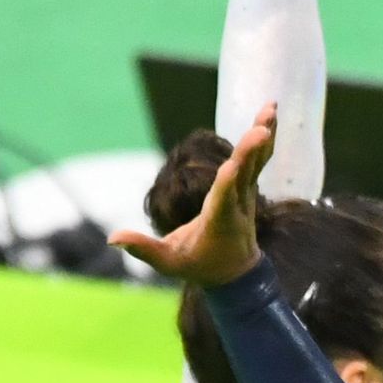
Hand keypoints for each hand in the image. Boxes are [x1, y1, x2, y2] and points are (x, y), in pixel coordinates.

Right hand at [112, 106, 275, 285]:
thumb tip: (112, 238)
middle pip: (245, 174)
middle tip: (261, 130)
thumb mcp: (169, 263)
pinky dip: (264, 136)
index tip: (234, 164)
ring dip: (263, 135)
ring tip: (270, 108)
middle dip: (251, 153)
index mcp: (219, 221)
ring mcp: (247, 194)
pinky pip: (259, 158)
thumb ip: (143, 249)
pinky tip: (270, 113)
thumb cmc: (199, 267)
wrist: (236, 274)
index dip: (229, 182)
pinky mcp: (248, 186)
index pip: (223, 199)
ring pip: (258, 161)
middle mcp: (237, 204)